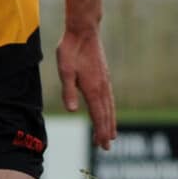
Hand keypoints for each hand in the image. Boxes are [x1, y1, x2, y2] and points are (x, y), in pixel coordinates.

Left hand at [57, 26, 116, 149]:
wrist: (84, 31)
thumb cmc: (71, 50)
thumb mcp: (65, 71)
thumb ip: (69, 91)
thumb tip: (73, 111)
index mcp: (93, 88)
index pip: (99, 115)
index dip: (100, 131)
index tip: (102, 145)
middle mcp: (102, 87)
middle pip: (106, 114)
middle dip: (107, 131)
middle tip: (106, 147)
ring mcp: (105, 81)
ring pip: (110, 106)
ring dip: (110, 122)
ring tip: (112, 135)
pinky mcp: (104, 76)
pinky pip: (109, 98)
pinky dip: (110, 110)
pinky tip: (109, 112)